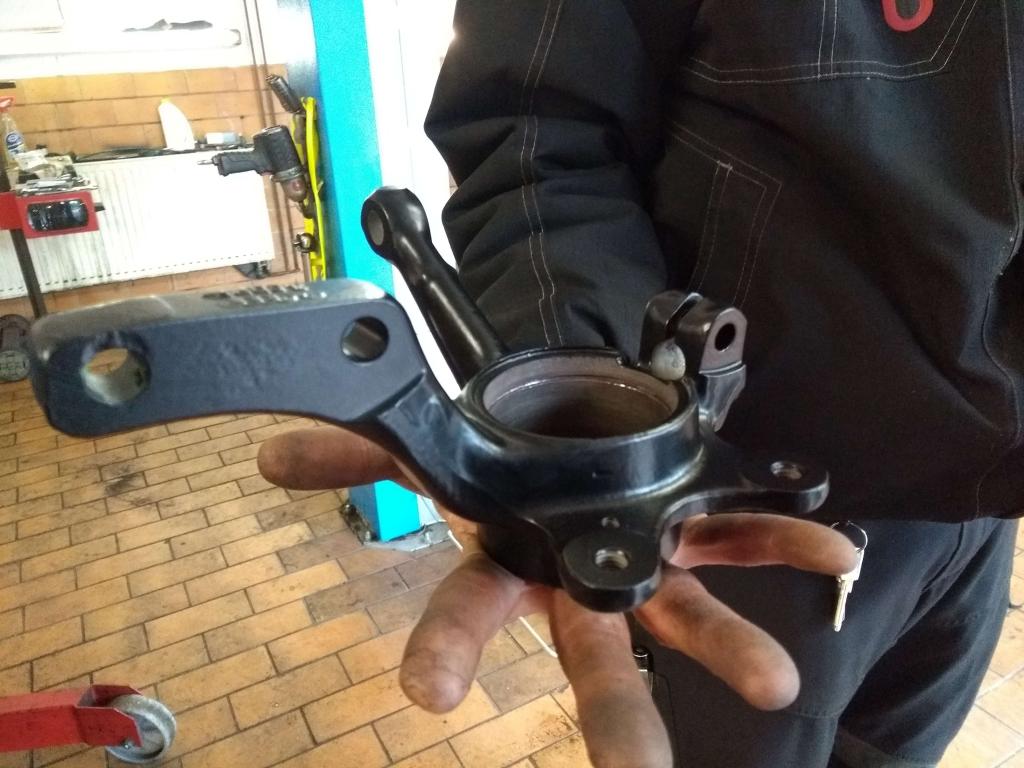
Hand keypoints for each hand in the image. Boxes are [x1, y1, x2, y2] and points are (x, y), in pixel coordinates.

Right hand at [258, 426, 856, 767]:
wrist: (561, 423)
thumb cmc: (496, 451)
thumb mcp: (427, 444)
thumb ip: (357, 449)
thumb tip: (272, 459)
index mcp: (510, 559)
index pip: (468, 609)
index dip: (449, 646)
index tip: (427, 695)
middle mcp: (578, 575)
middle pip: (594, 657)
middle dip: (617, 719)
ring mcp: (641, 552)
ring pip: (683, 611)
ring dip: (728, 645)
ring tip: (777, 683)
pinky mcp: (688, 515)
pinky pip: (741, 528)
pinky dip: (787, 539)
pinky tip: (835, 553)